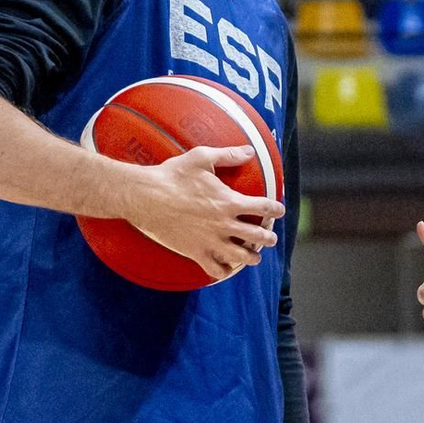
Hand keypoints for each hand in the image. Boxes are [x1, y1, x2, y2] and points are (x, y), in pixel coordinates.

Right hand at [119, 144, 283, 282]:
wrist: (145, 197)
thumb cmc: (172, 175)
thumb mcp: (201, 157)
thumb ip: (228, 155)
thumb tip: (250, 150)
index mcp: (229, 201)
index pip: (263, 207)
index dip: (275, 208)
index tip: (279, 210)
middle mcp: (224, 224)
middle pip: (257, 236)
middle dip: (268, 238)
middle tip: (270, 238)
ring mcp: (211, 241)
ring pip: (241, 256)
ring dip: (252, 257)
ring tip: (255, 257)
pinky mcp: (195, 252)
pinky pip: (215, 270)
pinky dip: (224, 272)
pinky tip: (226, 269)